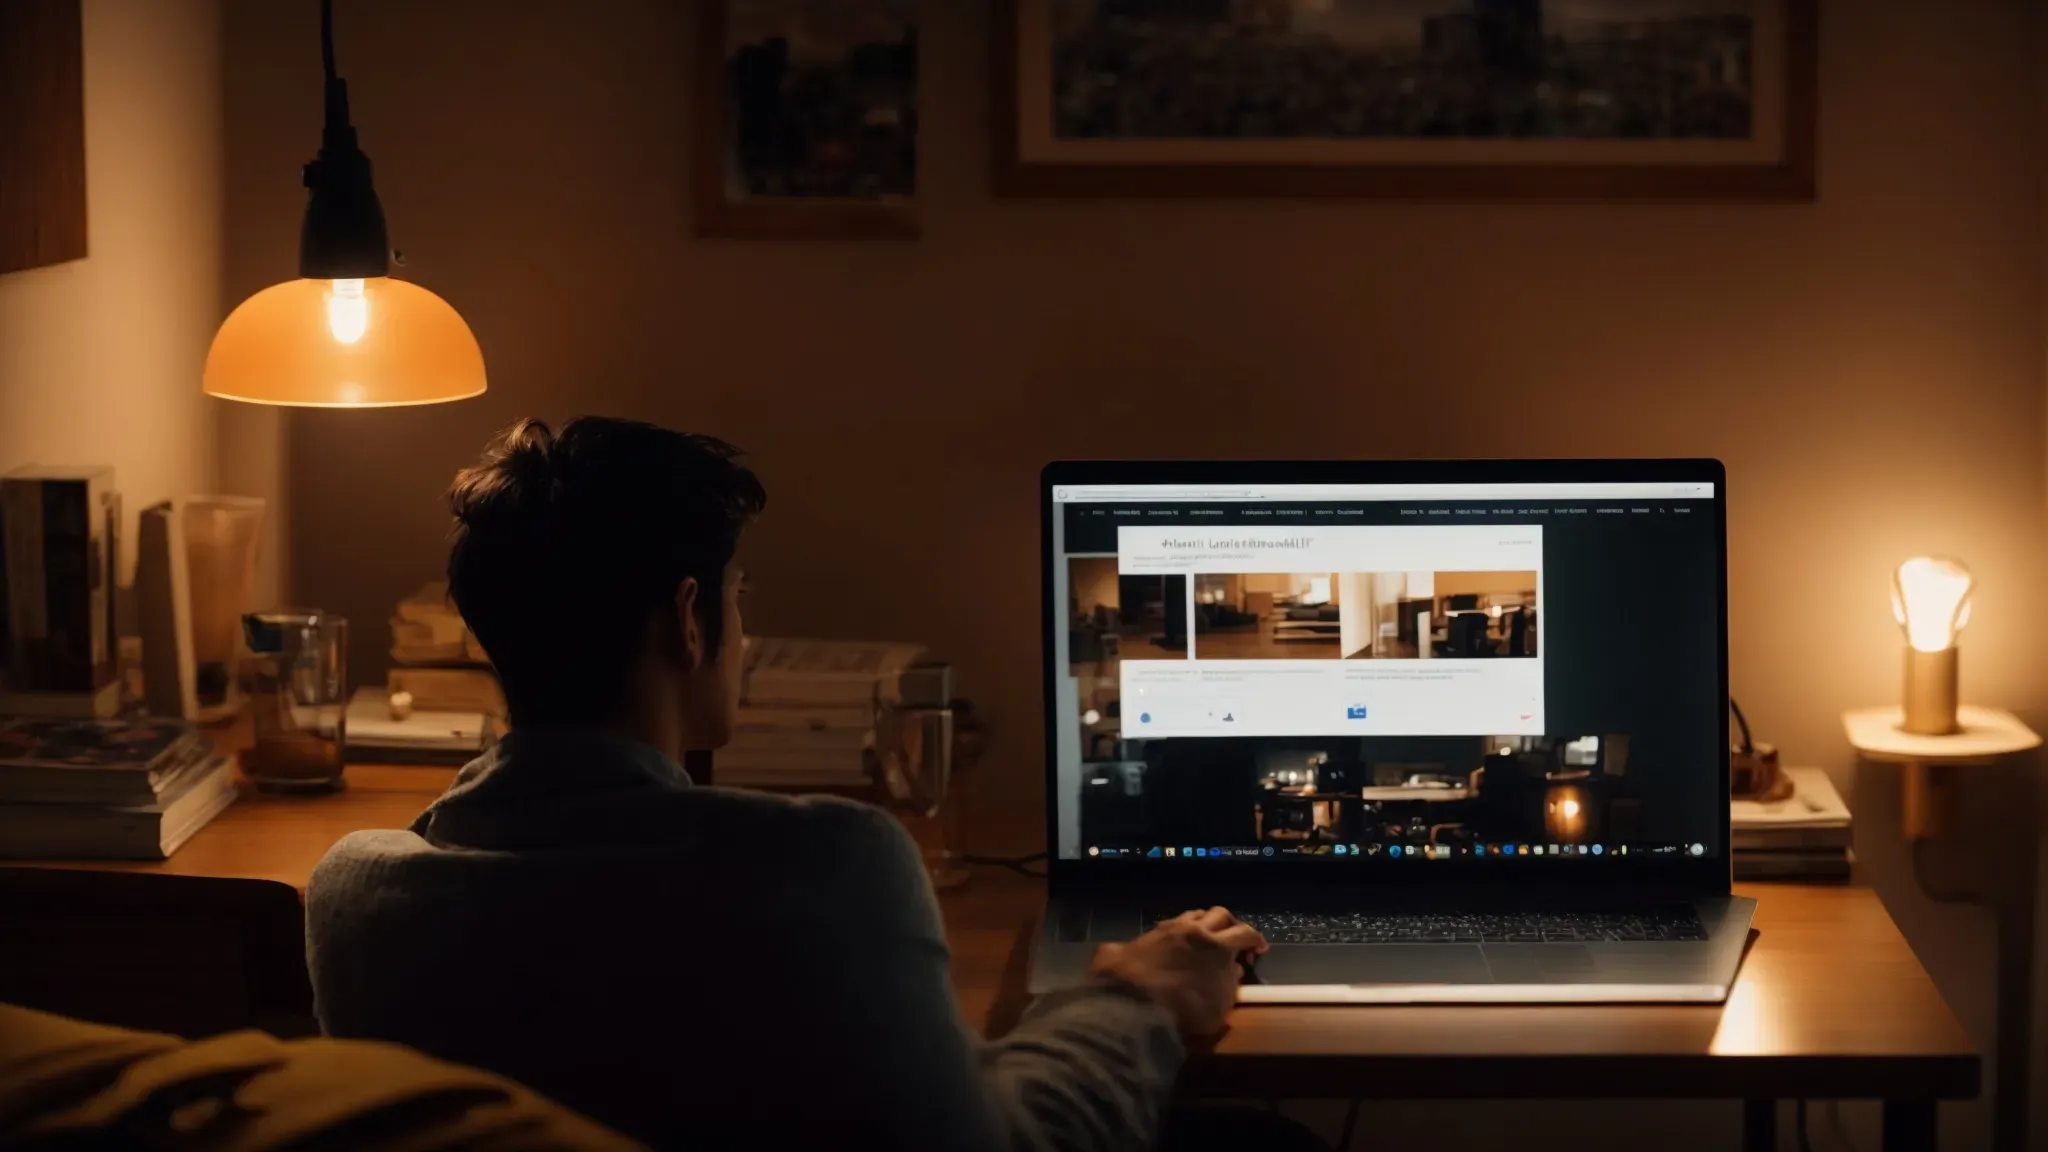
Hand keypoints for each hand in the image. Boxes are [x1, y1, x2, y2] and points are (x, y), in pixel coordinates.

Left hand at [1089, 906, 1267, 1037]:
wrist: (1130, 1007)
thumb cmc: (1182, 1013)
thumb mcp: (1218, 1008)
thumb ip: (1229, 984)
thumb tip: (1233, 968)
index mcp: (1217, 946)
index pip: (1245, 933)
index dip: (1256, 939)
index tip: (1258, 949)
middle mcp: (1193, 930)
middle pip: (1219, 914)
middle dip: (1231, 925)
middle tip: (1233, 940)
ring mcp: (1165, 930)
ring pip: (1192, 914)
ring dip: (1203, 924)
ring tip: (1204, 939)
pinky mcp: (1141, 937)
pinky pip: (1166, 926)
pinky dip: (1177, 933)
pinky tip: (1173, 946)